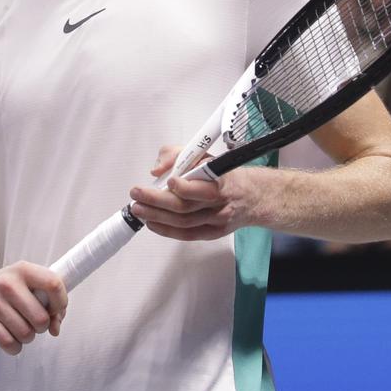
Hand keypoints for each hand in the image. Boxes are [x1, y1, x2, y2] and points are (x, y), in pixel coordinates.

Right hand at [0, 262, 66, 355]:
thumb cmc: (4, 292)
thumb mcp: (25, 286)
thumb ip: (47, 303)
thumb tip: (56, 328)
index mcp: (23, 270)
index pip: (53, 284)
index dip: (60, 303)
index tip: (55, 311)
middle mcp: (7, 282)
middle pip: (41, 318)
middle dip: (41, 327)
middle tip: (32, 322)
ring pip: (26, 333)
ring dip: (26, 337)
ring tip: (18, 328)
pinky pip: (9, 343)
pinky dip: (14, 346)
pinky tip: (9, 337)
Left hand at [128, 145, 250, 241]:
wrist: (252, 196)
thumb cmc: (224, 173)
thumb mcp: (204, 155)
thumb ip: (177, 155)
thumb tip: (157, 170)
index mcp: (222, 180)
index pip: (204, 187)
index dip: (186, 186)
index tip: (169, 180)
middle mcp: (221, 202)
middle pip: (187, 206)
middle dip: (158, 201)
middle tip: (137, 194)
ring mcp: (217, 220)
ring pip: (184, 222)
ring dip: (157, 216)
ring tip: (138, 208)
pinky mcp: (213, 233)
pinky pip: (188, 235)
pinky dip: (167, 230)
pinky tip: (152, 222)